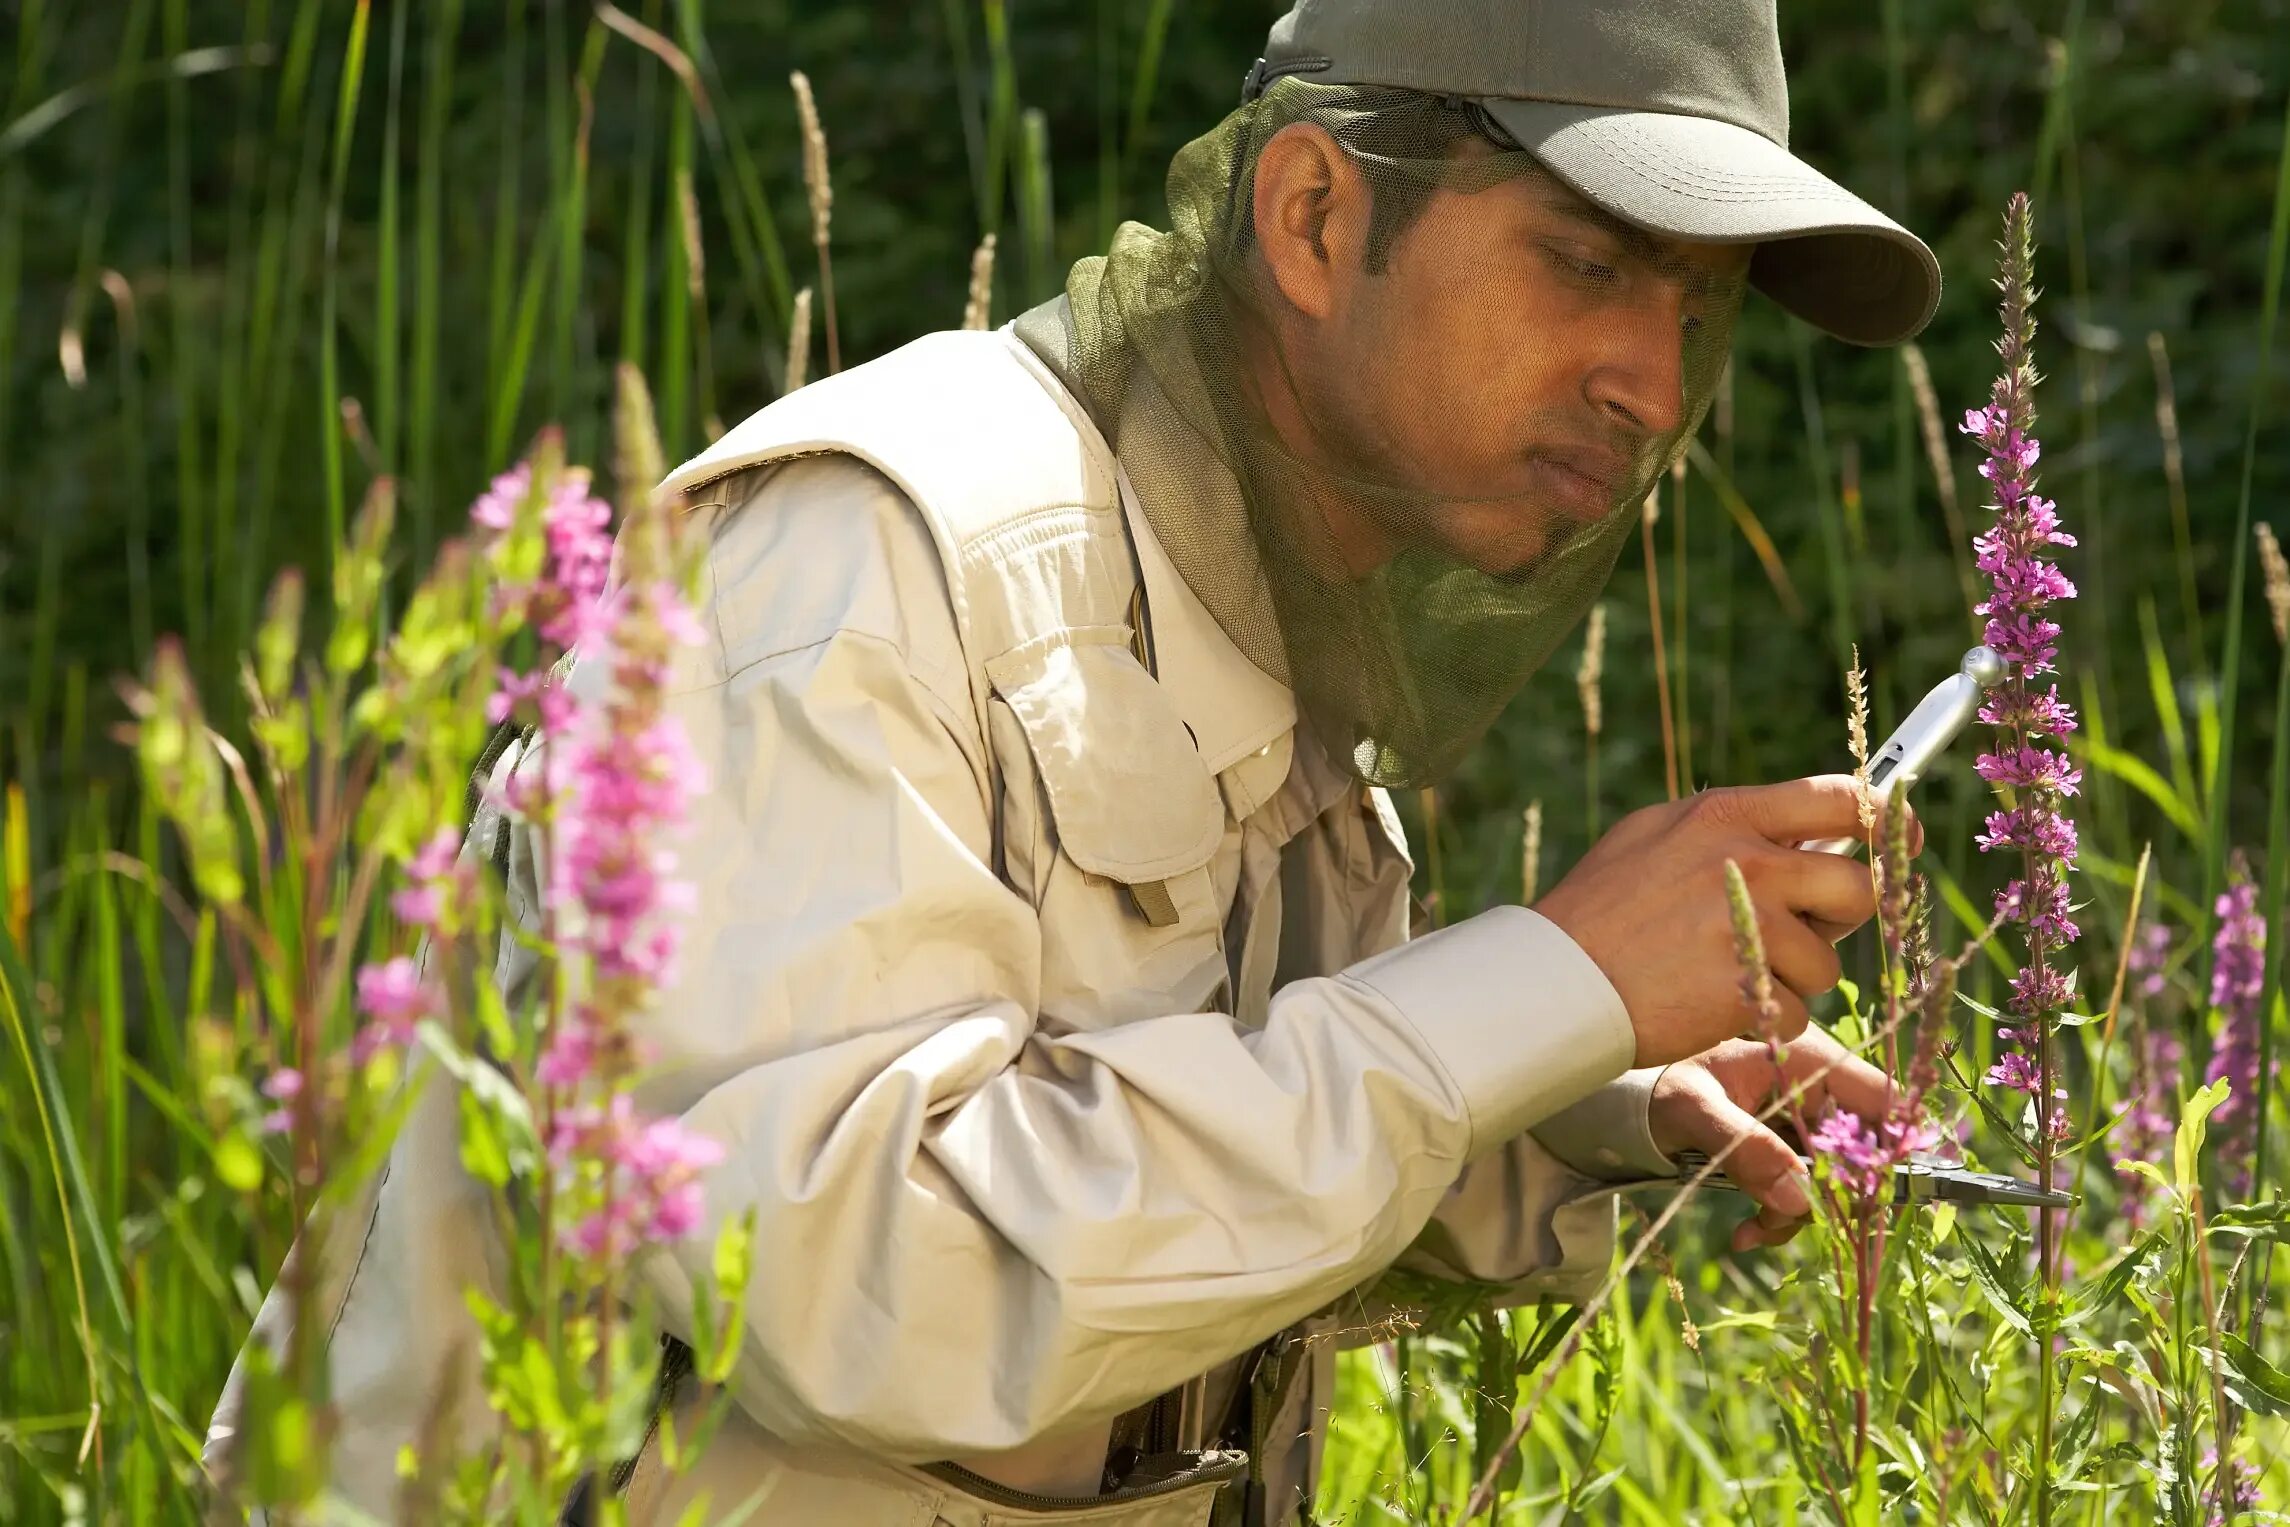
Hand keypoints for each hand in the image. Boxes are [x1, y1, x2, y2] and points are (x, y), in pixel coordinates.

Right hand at [1535, 775, 1914, 1068]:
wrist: (1554, 981)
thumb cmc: (1600, 909)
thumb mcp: (1654, 836)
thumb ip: (1728, 828)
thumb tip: (1809, 828)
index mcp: (1725, 817)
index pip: (1841, 800)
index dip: (1884, 818)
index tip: (1900, 831)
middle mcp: (1746, 863)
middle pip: (1859, 888)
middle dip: (1840, 918)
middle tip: (1799, 931)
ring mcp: (1747, 927)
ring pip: (1826, 962)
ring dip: (1791, 978)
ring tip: (1725, 973)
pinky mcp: (1745, 989)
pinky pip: (1795, 1011)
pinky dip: (1763, 1017)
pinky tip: (1710, 1004)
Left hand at [1650, 1030, 1897, 1250]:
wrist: (1634, 1104)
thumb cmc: (1664, 1086)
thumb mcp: (1696, 1109)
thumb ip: (1746, 1148)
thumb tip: (1801, 1200)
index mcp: (1809, 1060)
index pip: (1881, 1099)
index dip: (1892, 1148)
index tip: (1871, 1196)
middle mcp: (1819, 1090)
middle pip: (1863, 1151)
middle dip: (1832, 1197)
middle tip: (1789, 1220)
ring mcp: (1808, 1125)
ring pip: (1835, 1182)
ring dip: (1800, 1215)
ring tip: (1753, 1228)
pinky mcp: (1792, 1153)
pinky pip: (1807, 1194)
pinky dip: (1782, 1218)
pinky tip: (1746, 1232)